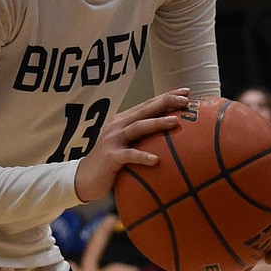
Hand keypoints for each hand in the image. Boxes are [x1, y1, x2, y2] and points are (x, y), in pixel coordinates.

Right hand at [73, 88, 190, 203]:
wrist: (83, 178)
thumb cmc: (111, 162)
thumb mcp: (127, 144)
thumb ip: (144, 137)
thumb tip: (171, 135)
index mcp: (124, 120)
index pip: (148, 104)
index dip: (167, 96)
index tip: (186, 92)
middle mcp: (118, 125)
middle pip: (145, 110)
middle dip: (165, 102)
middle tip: (185, 100)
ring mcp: (113, 140)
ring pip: (138, 127)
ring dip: (157, 123)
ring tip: (175, 121)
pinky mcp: (110, 157)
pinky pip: (128, 156)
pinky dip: (142, 157)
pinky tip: (156, 160)